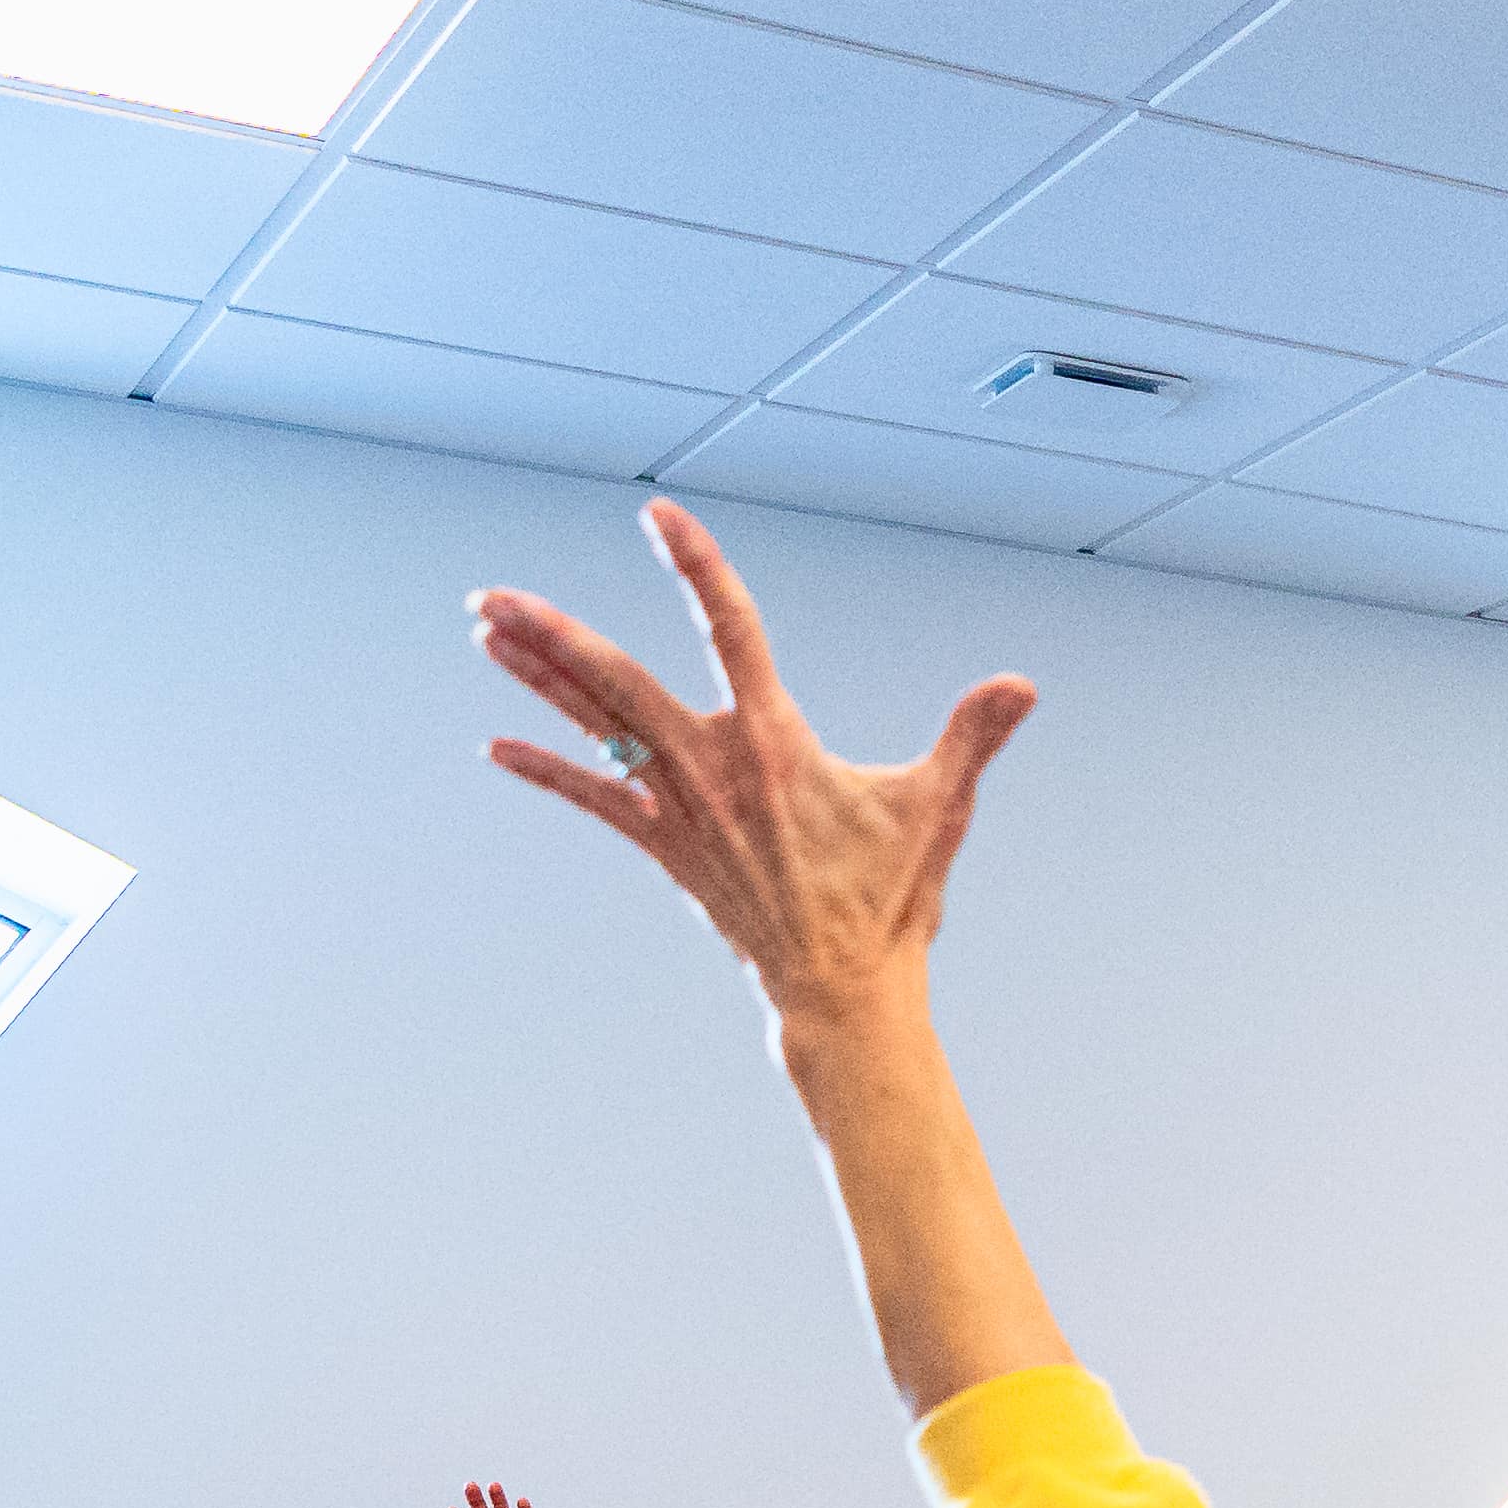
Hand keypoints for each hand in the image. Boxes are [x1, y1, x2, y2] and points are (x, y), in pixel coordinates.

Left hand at [478, 501, 1038, 1061]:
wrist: (842, 991)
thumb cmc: (891, 899)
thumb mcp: (938, 808)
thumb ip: (974, 736)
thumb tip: (1020, 687)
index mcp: (774, 744)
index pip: (730, 630)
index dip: (695, 566)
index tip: (660, 516)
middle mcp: (712, 768)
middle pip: (615, 683)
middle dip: (550, 635)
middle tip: (493, 594)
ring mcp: (680, 809)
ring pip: (593, 726)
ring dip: (535, 677)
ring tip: (487, 630)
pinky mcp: (666, 848)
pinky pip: (594, 800)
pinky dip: (547, 771)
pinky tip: (498, 748)